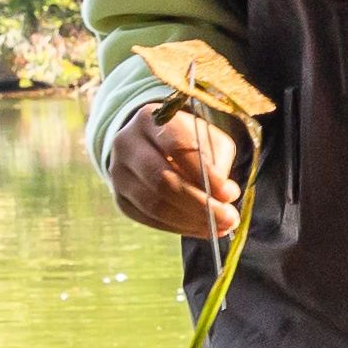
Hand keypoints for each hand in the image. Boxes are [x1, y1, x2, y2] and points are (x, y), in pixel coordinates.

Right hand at [109, 100, 241, 240]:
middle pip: (161, 180)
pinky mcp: (121, 198)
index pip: (176, 147)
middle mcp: (127, 144)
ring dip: (191, 220)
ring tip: (219, 227)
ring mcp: (119, 173)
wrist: (150, 146)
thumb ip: (218, 162)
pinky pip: (148, 218)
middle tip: (229, 218)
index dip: (204, 173)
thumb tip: (224, 194)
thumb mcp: (207, 138)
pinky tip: (200, 228)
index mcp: (150, 120)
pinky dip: (178, 227)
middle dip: (200, 204)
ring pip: (153, 204)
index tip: (229, 193)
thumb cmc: (186, 140)